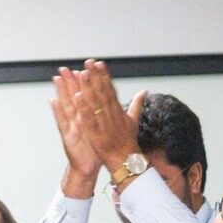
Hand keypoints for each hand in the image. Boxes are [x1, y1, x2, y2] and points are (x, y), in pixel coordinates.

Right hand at [51, 66, 100, 195]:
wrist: (89, 167)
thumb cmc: (95, 149)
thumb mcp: (103, 129)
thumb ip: (107, 116)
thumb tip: (111, 105)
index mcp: (87, 116)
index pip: (86, 96)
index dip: (85, 82)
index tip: (84, 68)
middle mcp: (77, 119)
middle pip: (73, 97)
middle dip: (69, 82)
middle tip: (65, 68)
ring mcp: (71, 127)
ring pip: (65, 106)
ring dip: (60, 92)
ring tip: (57, 78)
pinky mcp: (67, 137)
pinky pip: (62, 123)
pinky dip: (57, 112)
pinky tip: (53, 101)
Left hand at [72, 59, 146, 173]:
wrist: (126, 161)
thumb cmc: (128, 142)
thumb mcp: (133, 121)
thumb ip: (136, 104)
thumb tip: (145, 91)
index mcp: (118, 110)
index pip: (110, 89)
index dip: (104, 76)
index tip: (98, 63)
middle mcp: (111, 114)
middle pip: (102, 92)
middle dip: (95, 76)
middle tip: (88, 62)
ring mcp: (104, 123)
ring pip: (95, 102)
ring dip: (89, 87)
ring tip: (82, 74)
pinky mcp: (96, 133)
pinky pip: (89, 119)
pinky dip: (84, 108)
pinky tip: (77, 97)